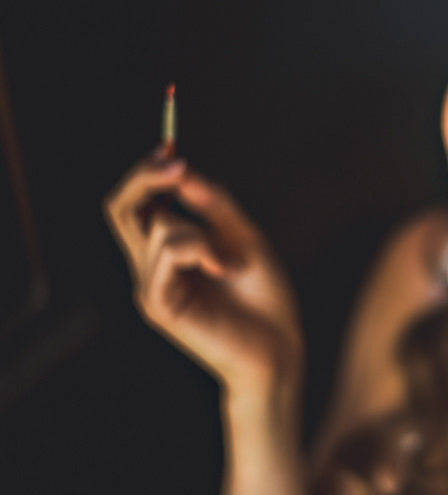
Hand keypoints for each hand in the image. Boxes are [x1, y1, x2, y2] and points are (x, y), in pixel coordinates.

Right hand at [103, 151, 303, 396]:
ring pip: (160, 227)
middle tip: (176, 162)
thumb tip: (183, 171)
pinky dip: (203, 250)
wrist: (278, 347)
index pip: (137, 204)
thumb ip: (216, 206)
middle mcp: (152, 267)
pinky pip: (170, 252)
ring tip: (232, 261)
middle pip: (121, 208)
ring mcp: (152, 287)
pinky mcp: (159, 305)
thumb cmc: (264, 298)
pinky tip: (226, 269)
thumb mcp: (246, 239)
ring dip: (205, 232)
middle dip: (145, 176)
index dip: (148, 172)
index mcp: (168, 251)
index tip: (171, 146)